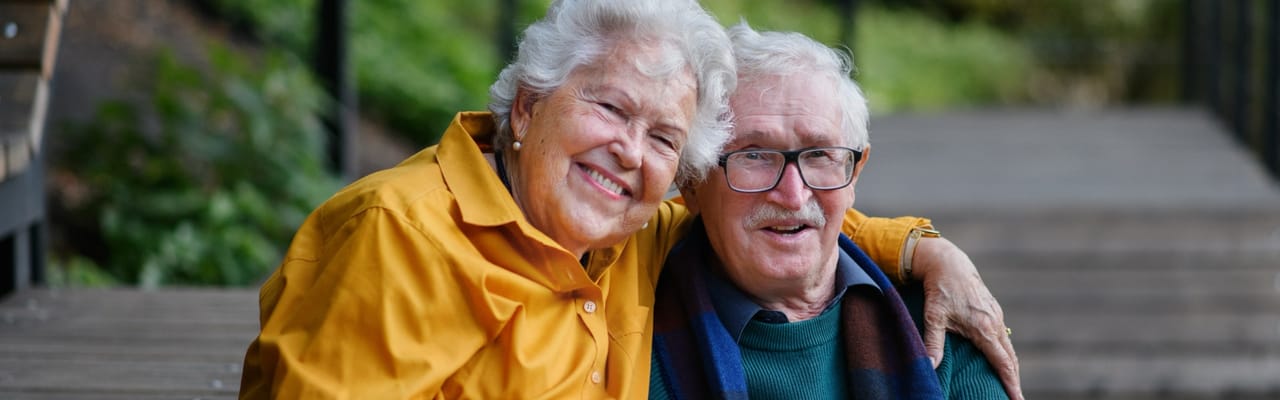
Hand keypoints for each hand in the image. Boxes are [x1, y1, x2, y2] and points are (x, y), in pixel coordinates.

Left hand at [913, 237, 1022, 399]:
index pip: (1002, 363)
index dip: (1010, 383)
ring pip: (1008, 347)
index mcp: (984, 328)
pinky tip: (1001, 360)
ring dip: (1011, 367)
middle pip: (1010, 358)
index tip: (1017, 399)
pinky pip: (1003, 337)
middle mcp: (995, 323)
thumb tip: (928, 367)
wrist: (948, 262)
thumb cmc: (940, 289)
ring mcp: (996, 315)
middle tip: (1016, 398)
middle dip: (1014, 380)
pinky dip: (1006, 352)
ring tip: (1011, 385)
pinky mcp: (993, 310)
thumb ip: (933, 343)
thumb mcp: (934, 317)